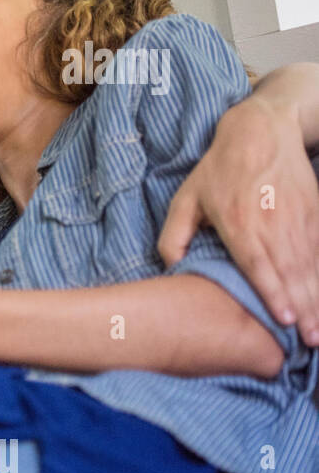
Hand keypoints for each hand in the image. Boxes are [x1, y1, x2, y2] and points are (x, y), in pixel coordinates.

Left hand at [158, 95, 318, 344]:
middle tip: (310, 340)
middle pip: (291, 273)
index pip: (259, 265)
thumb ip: (173, 235)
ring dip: (318, 298)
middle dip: (303, 309)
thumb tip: (169, 267)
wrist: (260, 132)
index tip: (283, 319)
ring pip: (311, 266)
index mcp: (239, 224)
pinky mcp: (315, 213)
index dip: (273, 293)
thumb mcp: (185, 198)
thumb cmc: (218, 169)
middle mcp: (273, 225)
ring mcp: (298, 219)